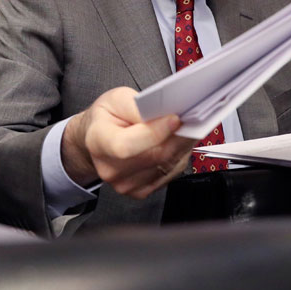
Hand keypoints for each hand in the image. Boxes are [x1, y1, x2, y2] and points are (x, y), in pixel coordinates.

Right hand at [61, 87, 196, 198]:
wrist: (96, 139)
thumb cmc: (107, 117)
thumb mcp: (116, 98)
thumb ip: (138, 105)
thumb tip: (165, 113)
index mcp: (98, 142)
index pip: (127, 145)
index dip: (154, 133)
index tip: (175, 118)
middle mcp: (110, 168)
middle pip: (154, 157)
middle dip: (179, 136)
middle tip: (194, 118)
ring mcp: (125, 184)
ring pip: (167, 165)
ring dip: (182, 146)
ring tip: (188, 127)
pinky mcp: (140, 191)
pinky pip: (169, 174)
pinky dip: (179, 157)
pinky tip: (178, 142)